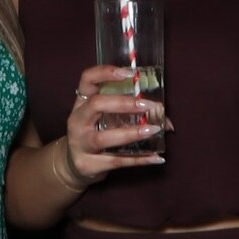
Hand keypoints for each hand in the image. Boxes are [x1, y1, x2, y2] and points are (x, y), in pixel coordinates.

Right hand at [61, 62, 167, 181]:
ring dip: (131, 133)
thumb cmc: (93, 135)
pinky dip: (138, 160)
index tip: (129, 73)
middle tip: (146, 105)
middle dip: (123, 103)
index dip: (106, 72)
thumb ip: (129, 113)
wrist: (72, 166)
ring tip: (153, 130)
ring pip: (104, 138)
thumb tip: (166, 119)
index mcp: (82, 103)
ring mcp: (80, 144)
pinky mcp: (88, 164)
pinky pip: (116, 161)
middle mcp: (78, 120)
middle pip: (96, 105)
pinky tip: (156, 158)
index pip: (87, 79)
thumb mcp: (102, 119)